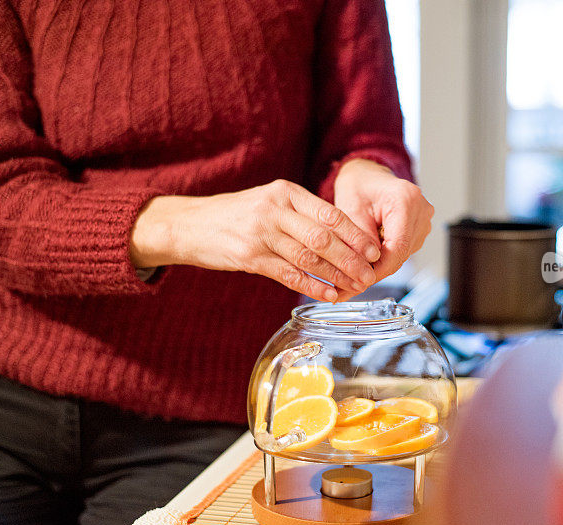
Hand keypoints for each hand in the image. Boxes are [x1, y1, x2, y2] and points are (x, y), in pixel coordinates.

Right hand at [129, 180, 380, 301]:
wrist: (189, 224)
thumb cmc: (236, 215)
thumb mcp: (269, 201)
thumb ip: (301, 213)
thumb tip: (341, 234)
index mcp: (285, 192)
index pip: (330, 213)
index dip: (356, 234)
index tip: (374, 250)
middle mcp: (275, 210)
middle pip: (324, 237)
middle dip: (351, 258)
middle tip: (370, 273)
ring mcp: (261, 234)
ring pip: (309, 257)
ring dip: (336, 275)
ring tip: (354, 286)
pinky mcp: (249, 257)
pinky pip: (288, 273)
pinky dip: (311, 285)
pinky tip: (328, 294)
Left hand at [333, 158, 433, 297]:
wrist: (368, 176)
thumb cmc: (359, 186)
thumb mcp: (350, 210)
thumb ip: (358, 240)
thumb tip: (361, 271)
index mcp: (406, 200)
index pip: (397, 247)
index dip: (379, 269)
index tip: (359, 282)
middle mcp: (421, 211)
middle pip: (401, 254)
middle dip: (375, 271)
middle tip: (349, 286)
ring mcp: (423, 221)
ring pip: (402, 256)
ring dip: (379, 267)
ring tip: (352, 274)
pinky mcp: (419, 230)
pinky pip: (402, 251)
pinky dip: (383, 259)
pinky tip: (365, 261)